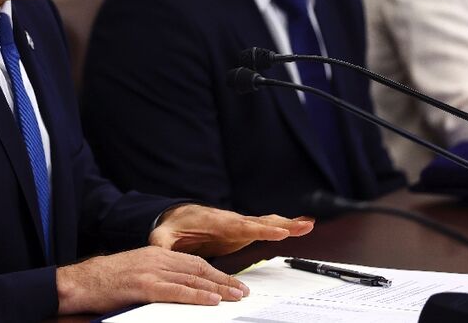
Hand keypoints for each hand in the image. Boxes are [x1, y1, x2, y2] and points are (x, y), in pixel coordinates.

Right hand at [56, 246, 248, 314]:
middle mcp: (156, 258)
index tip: (232, 282)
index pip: (193, 262)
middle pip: (198, 269)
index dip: (216, 272)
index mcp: (155, 253)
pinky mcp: (143, 286)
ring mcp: (150, 272)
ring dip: (218, 289)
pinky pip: (176, 291)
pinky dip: (197, 296)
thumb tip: (179, 287)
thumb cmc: (105, 280)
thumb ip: (157, 275)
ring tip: (235, 296)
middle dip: (224, 280)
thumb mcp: (135, 270)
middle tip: (242, 290)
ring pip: (192, 279)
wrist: (80, 282)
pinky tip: (212, 300)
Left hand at [149, 204, 313, 256]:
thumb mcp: (164, 235)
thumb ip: (162, 243)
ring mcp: (239, 224)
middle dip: (279, 224)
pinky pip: (266, 226)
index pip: (240, 225)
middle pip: (258, 222)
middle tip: (302, 226)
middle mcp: (231, 220)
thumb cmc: (174, 227)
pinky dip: (284, 225)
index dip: (259, 228)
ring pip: (265, 222)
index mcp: (215, 221)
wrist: (178, 217)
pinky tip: (303, 225)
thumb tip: (158, 250)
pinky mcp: (244, 229)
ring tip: (308, 224)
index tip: (278, 230)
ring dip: (287, 224)